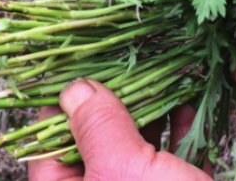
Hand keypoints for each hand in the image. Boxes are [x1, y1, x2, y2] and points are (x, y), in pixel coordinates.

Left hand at [28, 79, 212, 180]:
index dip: (61, 105)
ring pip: (135, 147)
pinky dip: (178, 132)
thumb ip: (97, 127)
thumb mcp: (123, 171)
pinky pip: (169, 159)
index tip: (76, 68)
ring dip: (150, 112)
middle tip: (123, 65)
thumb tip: (74, 90)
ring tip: (158, 78)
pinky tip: (186, 106)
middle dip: (112, 102)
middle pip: (94, 141)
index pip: (48, 146)